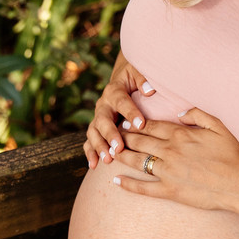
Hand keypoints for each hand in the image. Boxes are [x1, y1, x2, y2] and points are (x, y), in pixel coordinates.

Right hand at [84, 54, 153, 169]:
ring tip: (108, 159)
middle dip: (111, 135)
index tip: (141, 124)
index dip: (130, 112)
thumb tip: (149, 90)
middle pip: (103, 120)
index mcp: (114, 90)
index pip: (121, 101)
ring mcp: (98, 118)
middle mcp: (103, 105)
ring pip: (94, 132)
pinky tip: (94, 165)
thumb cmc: (135, 78)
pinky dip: (90, 153)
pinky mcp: (96, 128)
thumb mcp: (139, 72)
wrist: (123, 79)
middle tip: (119, 148)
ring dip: (99, 147)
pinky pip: (90, 141)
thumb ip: (143, 79)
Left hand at [112, 108, 238, 212]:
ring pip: (137, 161)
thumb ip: (198, 115)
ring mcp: (168, 172)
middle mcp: (170, 151)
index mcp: (181, 134)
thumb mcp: (220, 126)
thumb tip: (180, 112)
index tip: (126, 122)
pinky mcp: (170, 191)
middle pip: (139, 141)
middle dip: (123, 136)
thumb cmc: (234, 155)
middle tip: (111, 134)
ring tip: (110, 152)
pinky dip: (128, 184)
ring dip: (121, 155)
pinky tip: (116, 181)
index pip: (151, 126)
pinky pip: (144, 187)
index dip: (136, 123)